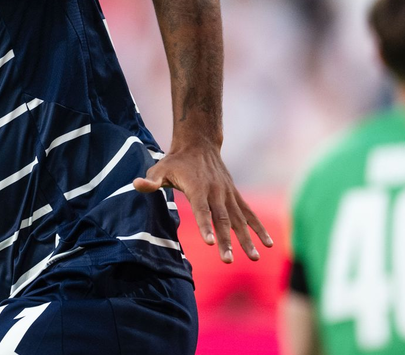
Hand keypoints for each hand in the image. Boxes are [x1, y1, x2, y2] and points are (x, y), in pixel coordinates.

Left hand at [133, 140, 273, 263]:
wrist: (199, 144)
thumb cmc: (175, 160)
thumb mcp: (159, 168)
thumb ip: (150, 180)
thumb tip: (136, 185)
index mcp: (197, 188)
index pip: (201, 210)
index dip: (205, 226)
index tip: (209, 243)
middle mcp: (215, 192)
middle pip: (222, 220)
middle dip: (225, 241)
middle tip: (227, 260)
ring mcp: (228, 194)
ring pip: (239, 220)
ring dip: (246, 239)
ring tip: (253, 258)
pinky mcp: (235, 195)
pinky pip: (249, 214)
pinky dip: (259, 228)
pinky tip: (268, 244)